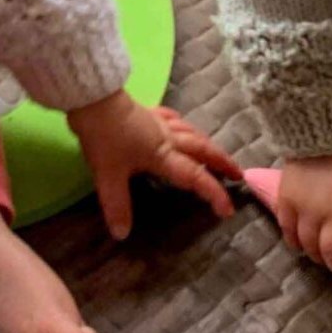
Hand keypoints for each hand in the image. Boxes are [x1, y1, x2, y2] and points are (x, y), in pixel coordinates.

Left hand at [68, 92, 240, 238]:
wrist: (93, 98)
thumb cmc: (103, 137)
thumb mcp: (108, 175)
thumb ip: (117, 205)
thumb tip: (122, 234)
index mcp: (163, 155)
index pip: (194, 176)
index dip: (213, 193)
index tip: (228, 209)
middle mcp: (167, 138)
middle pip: (202, 150)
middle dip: (222, 163)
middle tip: (238, 174)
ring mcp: (158, 123)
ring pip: (192, 132)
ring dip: (208, 144)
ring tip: (216, 152)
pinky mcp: (146, 111)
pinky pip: (173, 119)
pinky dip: (183, 124)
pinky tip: (181, 124)